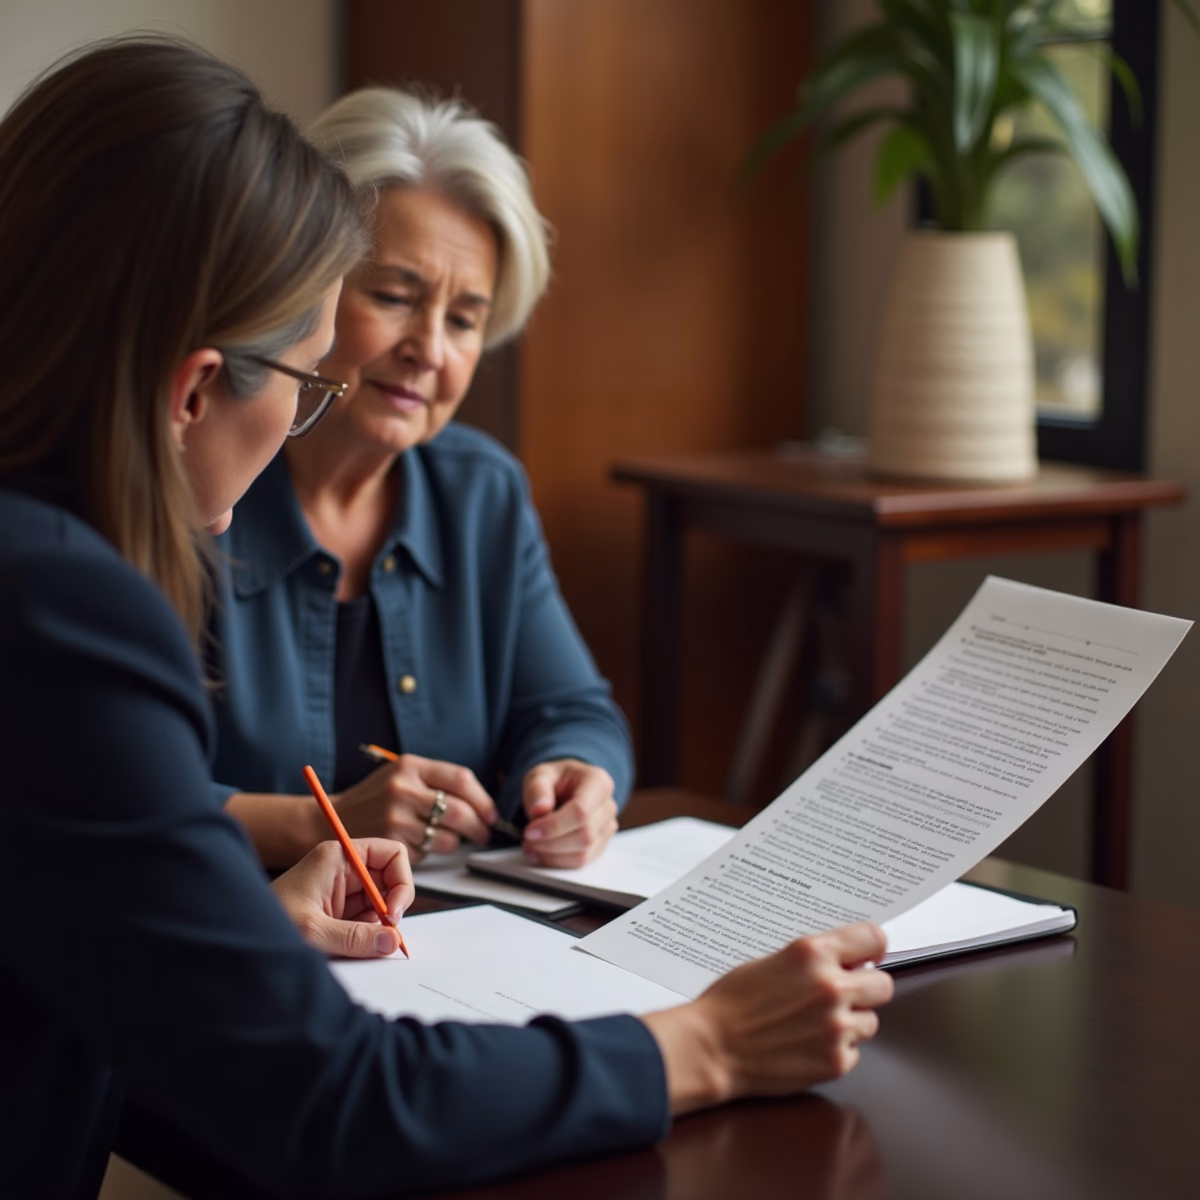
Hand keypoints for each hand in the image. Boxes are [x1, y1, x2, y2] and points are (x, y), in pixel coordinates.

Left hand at [270, 837, 414, 957]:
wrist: (236, 941)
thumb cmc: (264, 923)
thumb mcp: (313, 931)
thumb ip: (356, 937)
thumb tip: (392, 941)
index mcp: (338, 858)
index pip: (391, 854)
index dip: (401, 881)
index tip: (393, 912)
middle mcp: (343, 870)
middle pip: (390, 879)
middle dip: (392, 907)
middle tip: (386, 934)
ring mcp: (341, 892)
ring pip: (380, 903)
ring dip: (379, 925)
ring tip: (362, 943)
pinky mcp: (337, 913)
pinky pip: (366, 920)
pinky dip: (368, 935)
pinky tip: (354, 946)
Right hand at [331, 755, 497, 862]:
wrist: (330, 820)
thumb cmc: (375, 798)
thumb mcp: (401, 775)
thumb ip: (435, 781)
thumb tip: (480, 802)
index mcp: (410, 766)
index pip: (462, 780)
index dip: (483, 800)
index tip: (490, 814)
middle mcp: (403, 789)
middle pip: (460, 811)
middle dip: (479, 827)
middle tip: (483, 833)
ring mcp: (396, 817)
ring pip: (447, 838)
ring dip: (454, 843)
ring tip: (448, 839)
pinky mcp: (391, 842)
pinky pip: (427, 853)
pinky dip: (430, 852)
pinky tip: (419, 844)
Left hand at [520, 759, 618, 866]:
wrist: (563, 788)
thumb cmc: (553, 780)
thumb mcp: (539, 775)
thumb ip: (537, 789)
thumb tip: (539, 810)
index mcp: (598, 782)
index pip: (581, 811)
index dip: (554, 826)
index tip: (530, 831)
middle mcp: (607, 805)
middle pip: (584, 835)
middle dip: (551, 843)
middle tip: (527, 839)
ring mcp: (606, 827)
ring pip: (583, 853)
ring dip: (552, 855)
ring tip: (531, 845)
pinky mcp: (600, 844)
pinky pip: (580, 861)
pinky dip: (557, 861)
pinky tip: (541, 852)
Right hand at [641, 922, 892, 1114]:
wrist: (713, 1046)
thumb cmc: (732, 1002)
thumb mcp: (774, 961)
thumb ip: (814, 959)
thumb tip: (847, 960)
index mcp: (813, 953)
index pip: (872, 938)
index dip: (872, 948)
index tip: (868, 956)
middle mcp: (830, 987)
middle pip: (883, 984)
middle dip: (865, 989)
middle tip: (843, 995)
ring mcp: (836, 1027)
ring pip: (871, 1021)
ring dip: (850, 1022)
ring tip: (815, 1024)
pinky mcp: (835, 1061)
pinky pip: (853, 1051)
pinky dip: (836, 1050)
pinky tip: (807, 1045)